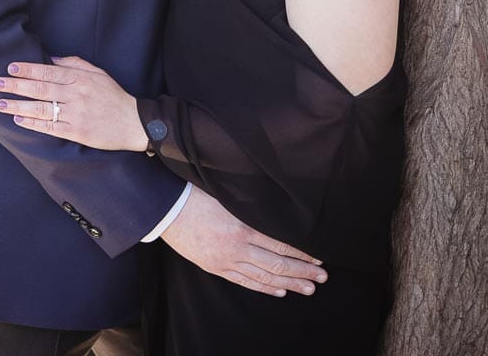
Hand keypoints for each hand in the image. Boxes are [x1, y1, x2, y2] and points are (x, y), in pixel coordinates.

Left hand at [0, 56, 145, 151]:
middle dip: (16, 86)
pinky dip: (33, 123)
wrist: (133, 122)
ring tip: (1, 103)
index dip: (27, 69)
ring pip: (42, 108)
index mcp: (80, 78)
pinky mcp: (77, 132)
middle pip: (40, 89)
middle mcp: (76, 95)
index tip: (10, 68)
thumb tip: (51, 59)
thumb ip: (74, 63)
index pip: (48, 71)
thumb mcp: (98, 72)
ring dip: (18, 105)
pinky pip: (50, 127)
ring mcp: (76, 114)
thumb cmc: (114, 95)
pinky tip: (19, 119)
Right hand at [161, 184, 326, 296]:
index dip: (302, 254)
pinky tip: (279, 291)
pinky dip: (264, 288)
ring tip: (308, 289)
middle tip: (322, 278)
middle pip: (277, 264)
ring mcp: (226, 260)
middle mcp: (237, 247)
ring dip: (289, 283)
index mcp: (242, 227)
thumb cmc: (196, 195)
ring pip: (264, 277)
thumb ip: (252, 207)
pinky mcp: (216, 267)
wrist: (166, 209)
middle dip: (303, 272)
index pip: (281, 245)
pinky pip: (245, 281)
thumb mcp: (227, 196)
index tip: (319, 258)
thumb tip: (278, 212)